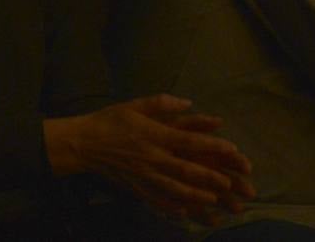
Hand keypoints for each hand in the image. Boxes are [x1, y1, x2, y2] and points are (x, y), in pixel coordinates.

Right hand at [43, 95, 254, 220]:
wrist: (82, 143)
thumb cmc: (111, 121)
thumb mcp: (137, 104)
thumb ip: (163, 102)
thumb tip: (188, 102)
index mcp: (155, 135)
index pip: (190, 141)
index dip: (212, 146)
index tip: (232, 149)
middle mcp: (151, 158)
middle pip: (185, 170)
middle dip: (209, 178)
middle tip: (229, 184)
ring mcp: (142, 175)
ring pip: (173, 189)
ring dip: (195, 196)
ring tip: (213, 200)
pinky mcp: (134, 187)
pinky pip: (154, 200)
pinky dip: (170, 207)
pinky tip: (183, 212)